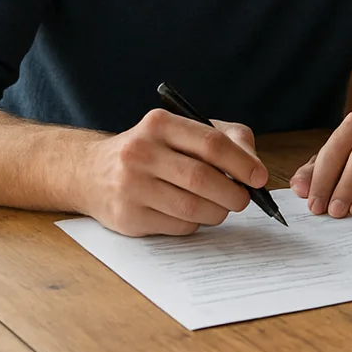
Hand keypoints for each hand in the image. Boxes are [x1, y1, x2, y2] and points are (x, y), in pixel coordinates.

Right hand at [78, 109, 268, 236]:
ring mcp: (131, 186)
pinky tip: (190, 213)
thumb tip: (255, 167)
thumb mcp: (183, 131)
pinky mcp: (128, 217)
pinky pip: (178, 227)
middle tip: (244, 199)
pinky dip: (195, 224)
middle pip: (204, 179)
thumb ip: (226, 140)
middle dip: (234, 194)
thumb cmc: (152, 150)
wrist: (92, 172)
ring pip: (193, 208)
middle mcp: (140, 152)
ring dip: (218, 212)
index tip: (260, 177)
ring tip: (220, 207)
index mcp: (159, 124)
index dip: (242, 163)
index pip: (211, 143)